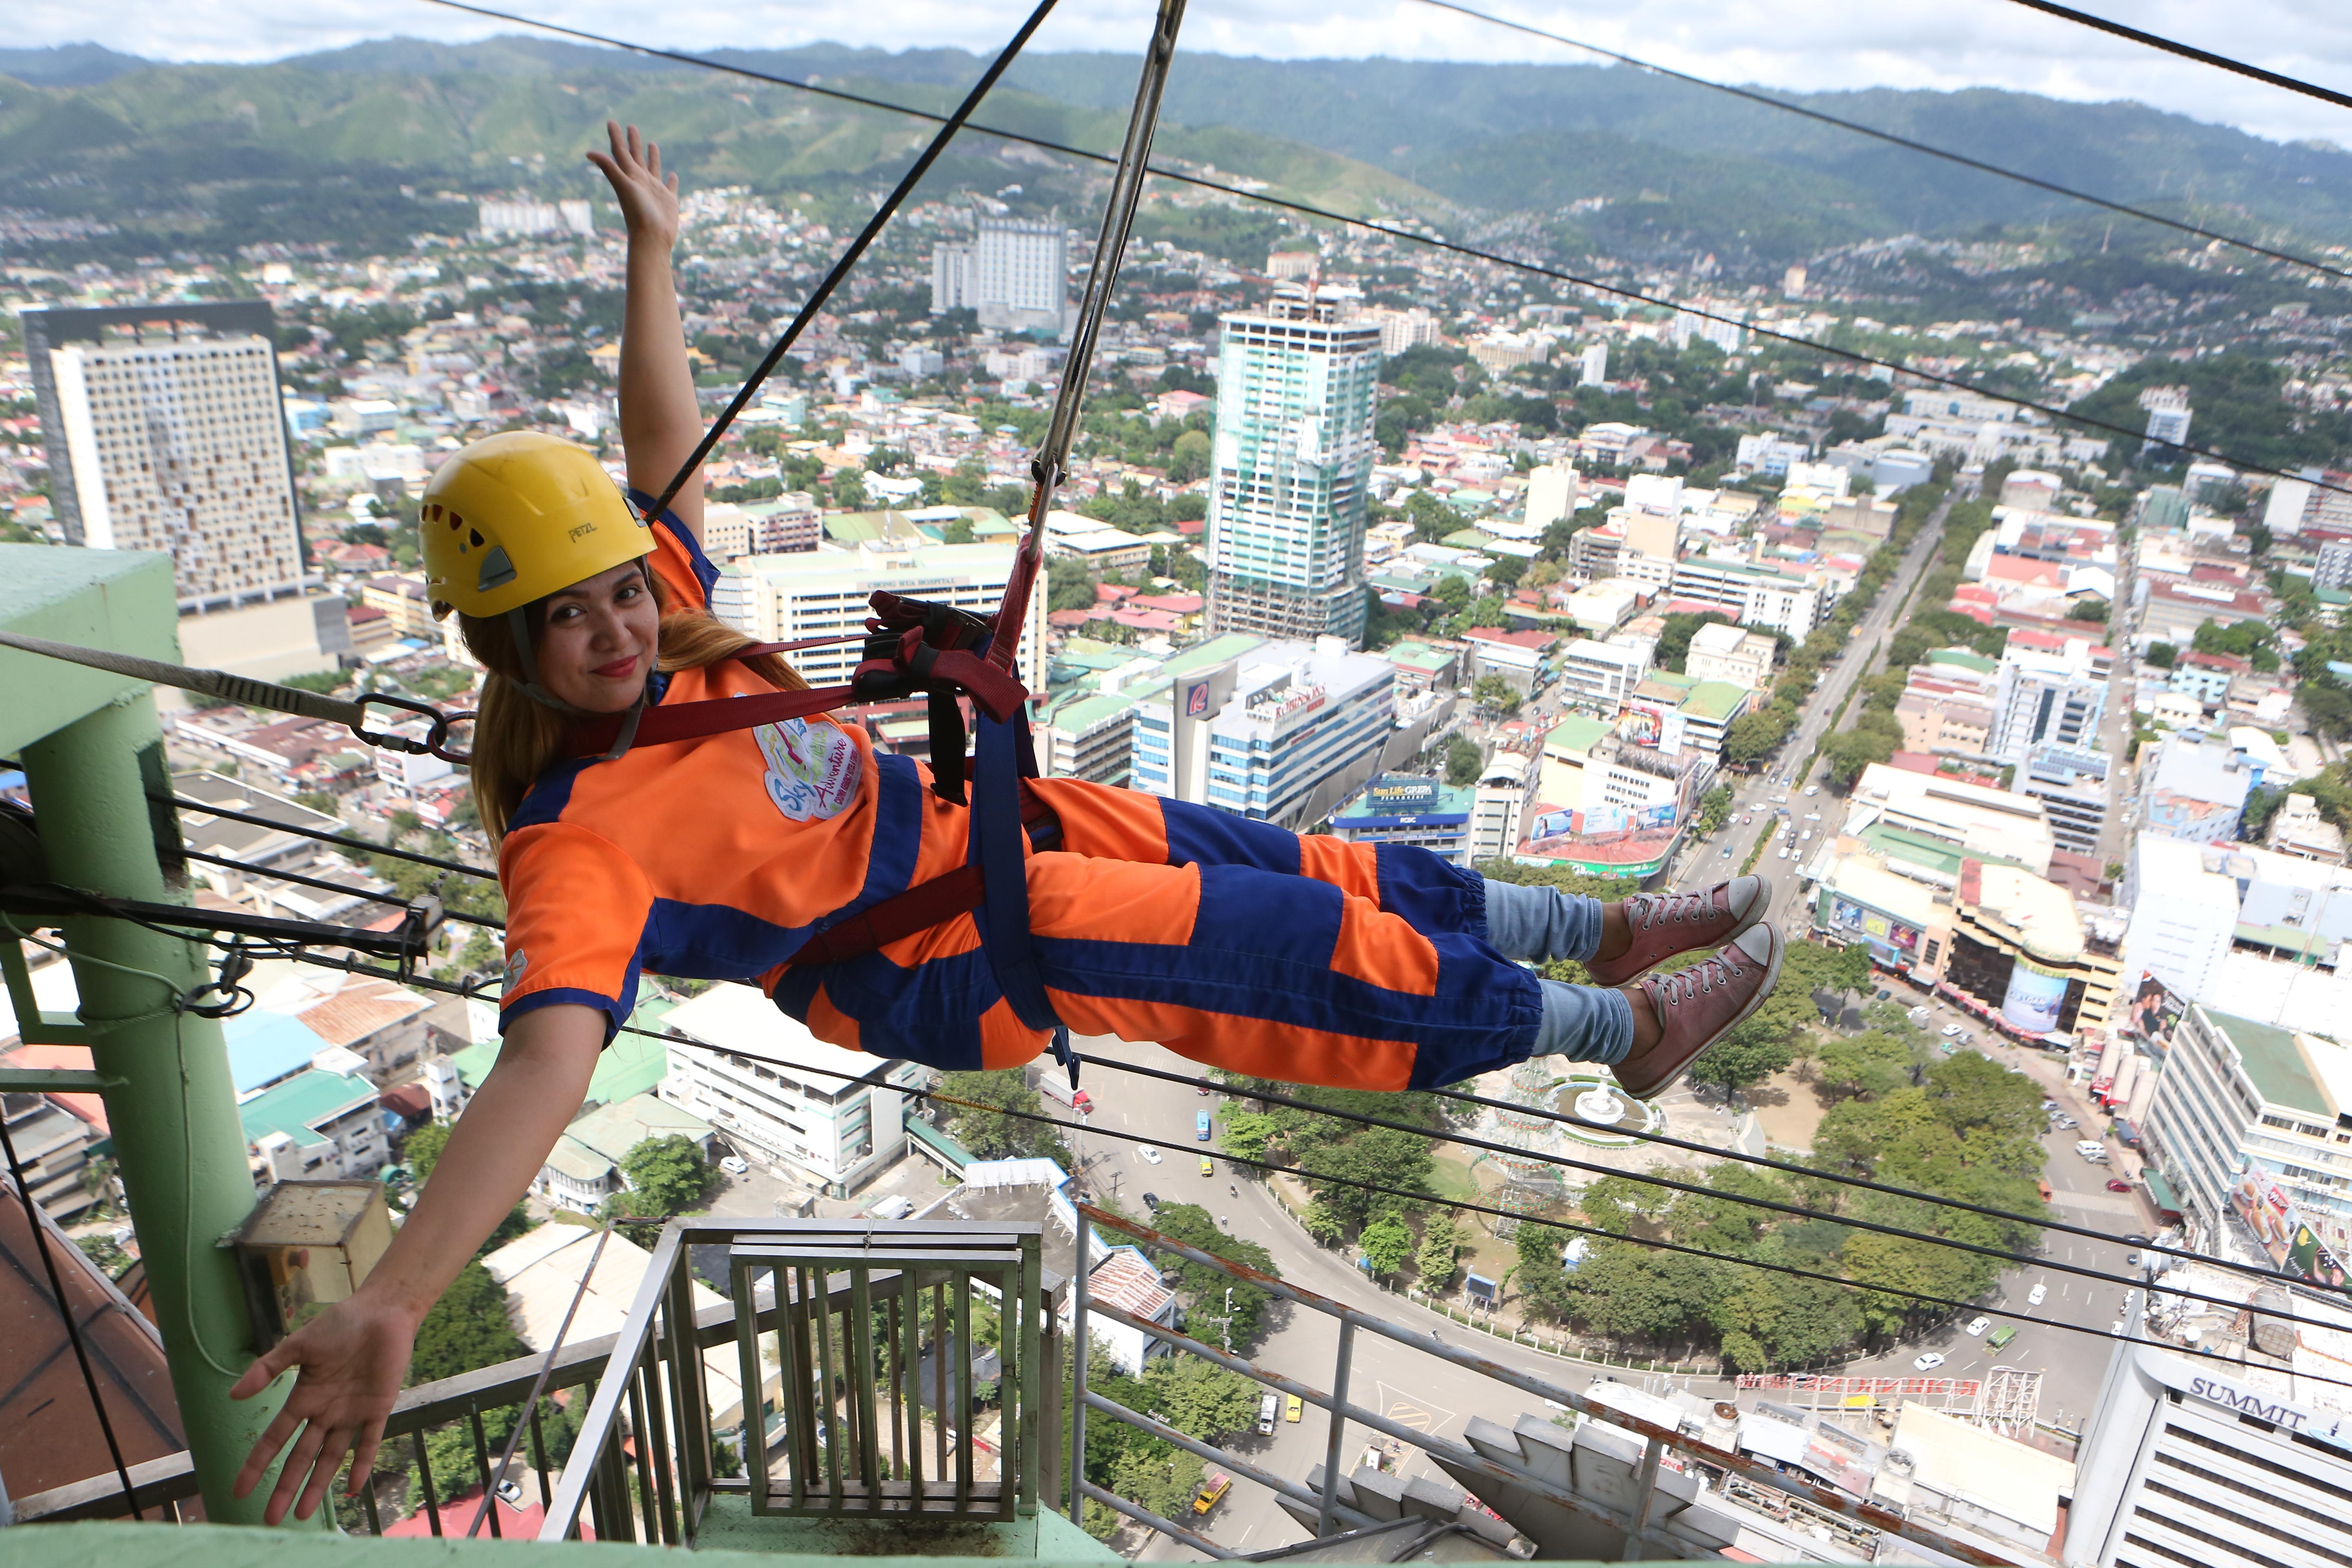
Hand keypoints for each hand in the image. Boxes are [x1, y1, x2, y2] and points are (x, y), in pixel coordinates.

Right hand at [230, 1291, 421, 1524]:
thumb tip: (233, 1393)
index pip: (275, 1438)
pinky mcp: (378, 1408)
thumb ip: (267, 1368)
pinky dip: (362, 1464)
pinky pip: (369, 1442)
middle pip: (300, 1457)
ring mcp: (351, 1413)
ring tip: (303, 1514)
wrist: (382, 1311)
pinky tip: (354, 1488)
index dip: (257, 1464)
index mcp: (304, 1398)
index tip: (240, 1489)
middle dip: (284, 1486)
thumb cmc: (340, 1324)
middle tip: (270, 1518)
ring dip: (317, 1485)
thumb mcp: (299, 1345)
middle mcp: (325, 1412)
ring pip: (330, 1457)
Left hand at [586, 120, 679, 246]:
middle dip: (632, 141)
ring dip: (651, 157)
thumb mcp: (623, 186)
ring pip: (653, 168)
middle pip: (635, 157)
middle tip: (631, 126)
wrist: (652, 239)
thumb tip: (588, 152)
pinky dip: (671, 180)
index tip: (612, 121)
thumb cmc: (637, 213)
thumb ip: (609, 168)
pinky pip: (670, 186)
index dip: (616, 137)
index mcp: (629, 176)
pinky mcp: (668, 200)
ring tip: (651, 144)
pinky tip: (672, 174)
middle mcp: (640, 181)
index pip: (620, 152)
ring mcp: (654, 191)